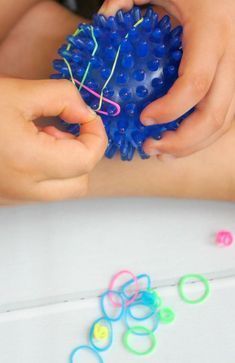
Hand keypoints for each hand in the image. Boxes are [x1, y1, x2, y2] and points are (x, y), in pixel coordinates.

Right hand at [0, 78, 106, 203]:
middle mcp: (24, 189)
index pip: (86, 160)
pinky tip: (28, 149)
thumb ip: (61, 97)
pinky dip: (48, 172)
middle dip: (82, 153)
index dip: (97, 135)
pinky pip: (42, 191)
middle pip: (80, 182)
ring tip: (41, 137)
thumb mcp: (16, 91)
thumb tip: (85, 111)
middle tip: (62, 129)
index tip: (87, 116)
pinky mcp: (5, 198)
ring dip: (65, 164)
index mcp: (28, 160)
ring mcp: (13, 197)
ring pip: (62, 190)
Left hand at [100, 0, 234, 157]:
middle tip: (151, 147)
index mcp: (211, 34)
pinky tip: (179, 142)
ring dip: (192, 145)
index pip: (195, 84)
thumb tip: (103, 22)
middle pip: (214, 115)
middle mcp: (230, 57)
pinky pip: (224, 116)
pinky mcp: (232, 81)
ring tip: (162, 152)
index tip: (144, 119)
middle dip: (182, 141)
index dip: (170, 109)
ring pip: (223, 122)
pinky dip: (202, 136)